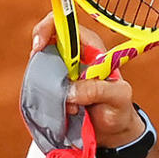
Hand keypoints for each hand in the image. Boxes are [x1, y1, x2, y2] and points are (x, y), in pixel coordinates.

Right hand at [29, 13, 143, 147]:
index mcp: (94, 50)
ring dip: (44, 81)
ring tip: (66, 102)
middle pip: (47, 38)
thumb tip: (70, 90)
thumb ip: (97, 90)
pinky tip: (62, 108)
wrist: (112, 131)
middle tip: (42, 73)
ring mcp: (63, 71)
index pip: (69, 26)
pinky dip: (43, 93)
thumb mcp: (117, 98)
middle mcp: (76, 56)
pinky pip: (39, 82)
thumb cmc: (119, 109)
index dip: (50, 28)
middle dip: (40, 54)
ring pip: (41, 63)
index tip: (39, 46)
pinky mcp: (55, 86)